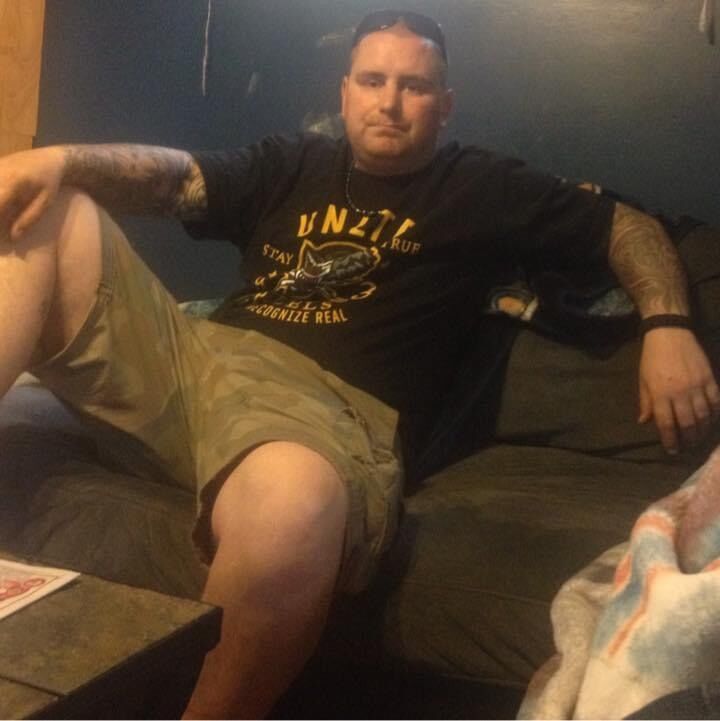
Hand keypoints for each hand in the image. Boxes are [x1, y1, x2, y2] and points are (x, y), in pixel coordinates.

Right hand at [0, 147, 65, 241]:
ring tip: (5, 212)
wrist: (49, 157)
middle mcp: (0, 172)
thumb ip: (29, 219)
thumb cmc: (50, 182)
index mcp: (14, 182)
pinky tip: (4, 203)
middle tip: (3, 220)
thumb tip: (14, 237)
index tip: (0, 233)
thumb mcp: (46, 202)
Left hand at [638, 327, 719, 453]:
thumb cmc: (652, 358)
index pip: (666, 424)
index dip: (670, 440)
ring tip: (700, 437)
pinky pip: (716, 401)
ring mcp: (697, 386)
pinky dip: (716, 413)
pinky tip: (712, 420)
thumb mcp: (643, 380)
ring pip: (704, 415)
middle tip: (689, 447)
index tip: (672, 450)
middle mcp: (680, 393)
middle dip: (688, 439)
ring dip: (703, 430)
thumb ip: (646, 402)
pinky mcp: (710, 378)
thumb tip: (644, 422)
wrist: (669, 333)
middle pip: (688, 424)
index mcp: (660, 394)